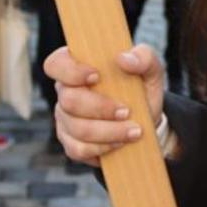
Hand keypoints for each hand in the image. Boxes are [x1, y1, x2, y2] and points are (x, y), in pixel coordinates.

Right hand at [43, 44, 163, 167]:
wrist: (145, 121)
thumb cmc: (141, 89)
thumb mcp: (150, 69)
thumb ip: (143, 57)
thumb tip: (124, 59)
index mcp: (78, 67)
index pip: (56, 64)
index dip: (70, 71)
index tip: (96, 76)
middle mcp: (66, 92)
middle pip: (68, 100)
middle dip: (101, 108)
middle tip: (127, 112)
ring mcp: (65, 119)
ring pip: (76, 128)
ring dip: (109, 131)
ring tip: (134, 131)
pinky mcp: (70, 142)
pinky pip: (78, 149)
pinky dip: (103, 148)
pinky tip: (120, 143)